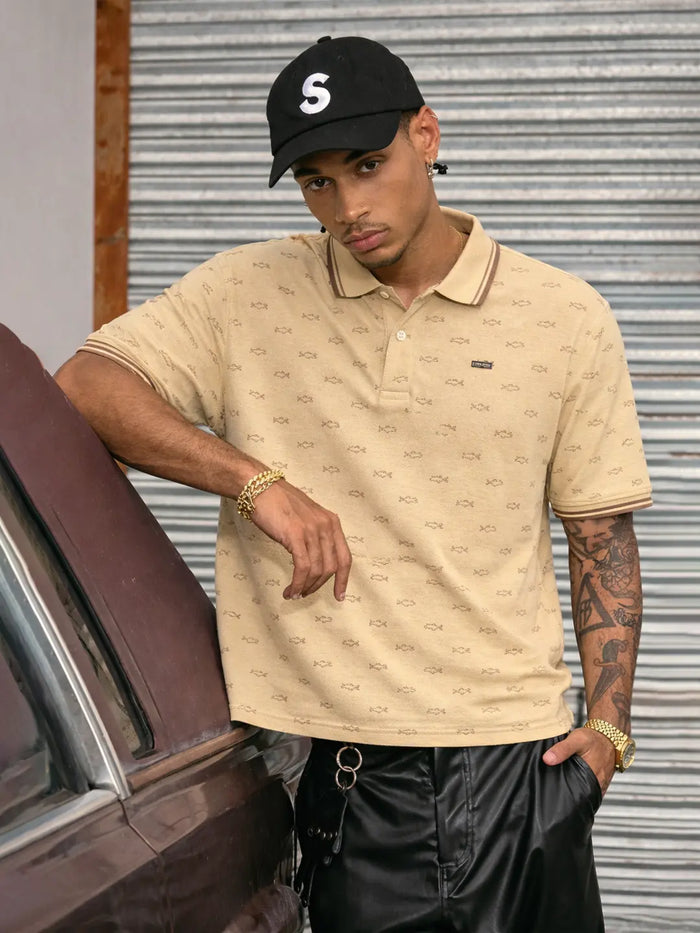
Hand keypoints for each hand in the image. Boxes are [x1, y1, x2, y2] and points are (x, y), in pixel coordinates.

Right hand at [250, 479, 351, 600]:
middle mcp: (326, 526)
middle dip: (318, 586)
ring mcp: (312, 530)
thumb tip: (316, 563)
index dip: (343, 580)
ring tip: (294, 594)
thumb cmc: (279, 503)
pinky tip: (290, 590)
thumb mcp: (307, 517)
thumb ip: (316, 535)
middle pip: (331, 567)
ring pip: (317, 570)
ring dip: (305, 587)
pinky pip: (303, 567)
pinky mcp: (296, 535)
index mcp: (332, 522)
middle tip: (305, 594)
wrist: (260, 488)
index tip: (339, 596)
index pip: (345, 557)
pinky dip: (297, 583)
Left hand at [542, 726, 615, 795]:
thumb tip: (547, 759)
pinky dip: (582, 786)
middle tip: (556, 792)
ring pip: (586, 793)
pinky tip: (574, 781)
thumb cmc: (594, 738)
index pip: (579, 797)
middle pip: (582, 797)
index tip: (555, 796)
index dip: (567, 798)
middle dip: (570, 796)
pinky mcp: (601, 780)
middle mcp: (599, 783)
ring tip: (564, 787)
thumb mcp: (576, 740)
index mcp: (594, 778)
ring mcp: (601, 783)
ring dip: (576, 791)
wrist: (609, 734)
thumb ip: (562, 749)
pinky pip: (591, 788)